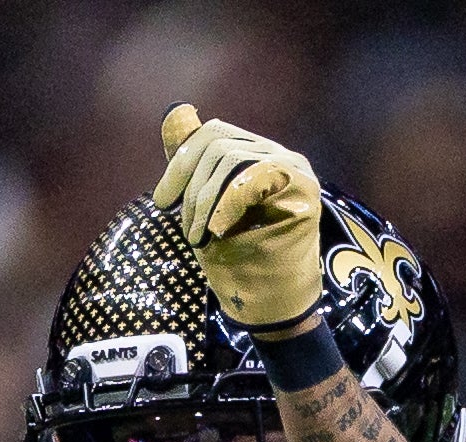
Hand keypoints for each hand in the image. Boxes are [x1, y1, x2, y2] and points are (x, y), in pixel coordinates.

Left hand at [151, 104, 322, 331]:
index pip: (213, 134)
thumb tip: (175, 113)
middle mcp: (278, 155)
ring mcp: (294, 168)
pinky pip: (255, 175)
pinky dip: (228, 203)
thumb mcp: (203, 210)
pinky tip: (219, 230)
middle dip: (190, 187)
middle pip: (219, 144)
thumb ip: (193, 165)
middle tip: (186, 230)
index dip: (181, 162)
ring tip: (201, 236)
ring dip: (205, 201)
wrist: (270, 305)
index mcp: (255, 156)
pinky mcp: (304, 188)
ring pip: (232, 159)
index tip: (161, 201)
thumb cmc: (239, 261)